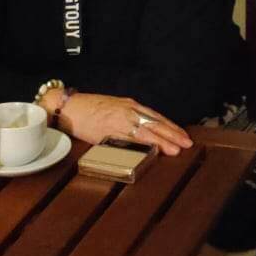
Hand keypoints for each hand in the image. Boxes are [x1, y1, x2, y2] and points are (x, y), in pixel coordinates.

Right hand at [55, 93, 193, 156]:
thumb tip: (145, 130)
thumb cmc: (89, 109)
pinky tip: (151, 151)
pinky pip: (129, 139)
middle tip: (186, 143)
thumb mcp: (114, 107)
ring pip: (145, 132)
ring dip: (162, 141)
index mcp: (130, 105)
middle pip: (154, 123)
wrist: (69, 107)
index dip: (170, 126)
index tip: (182, 135)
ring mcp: (119, 121)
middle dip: (172, 134)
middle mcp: (127, 111)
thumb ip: (129, 117)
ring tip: (175, 149)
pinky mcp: (108, 131)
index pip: (155, 116)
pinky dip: (141, 145)